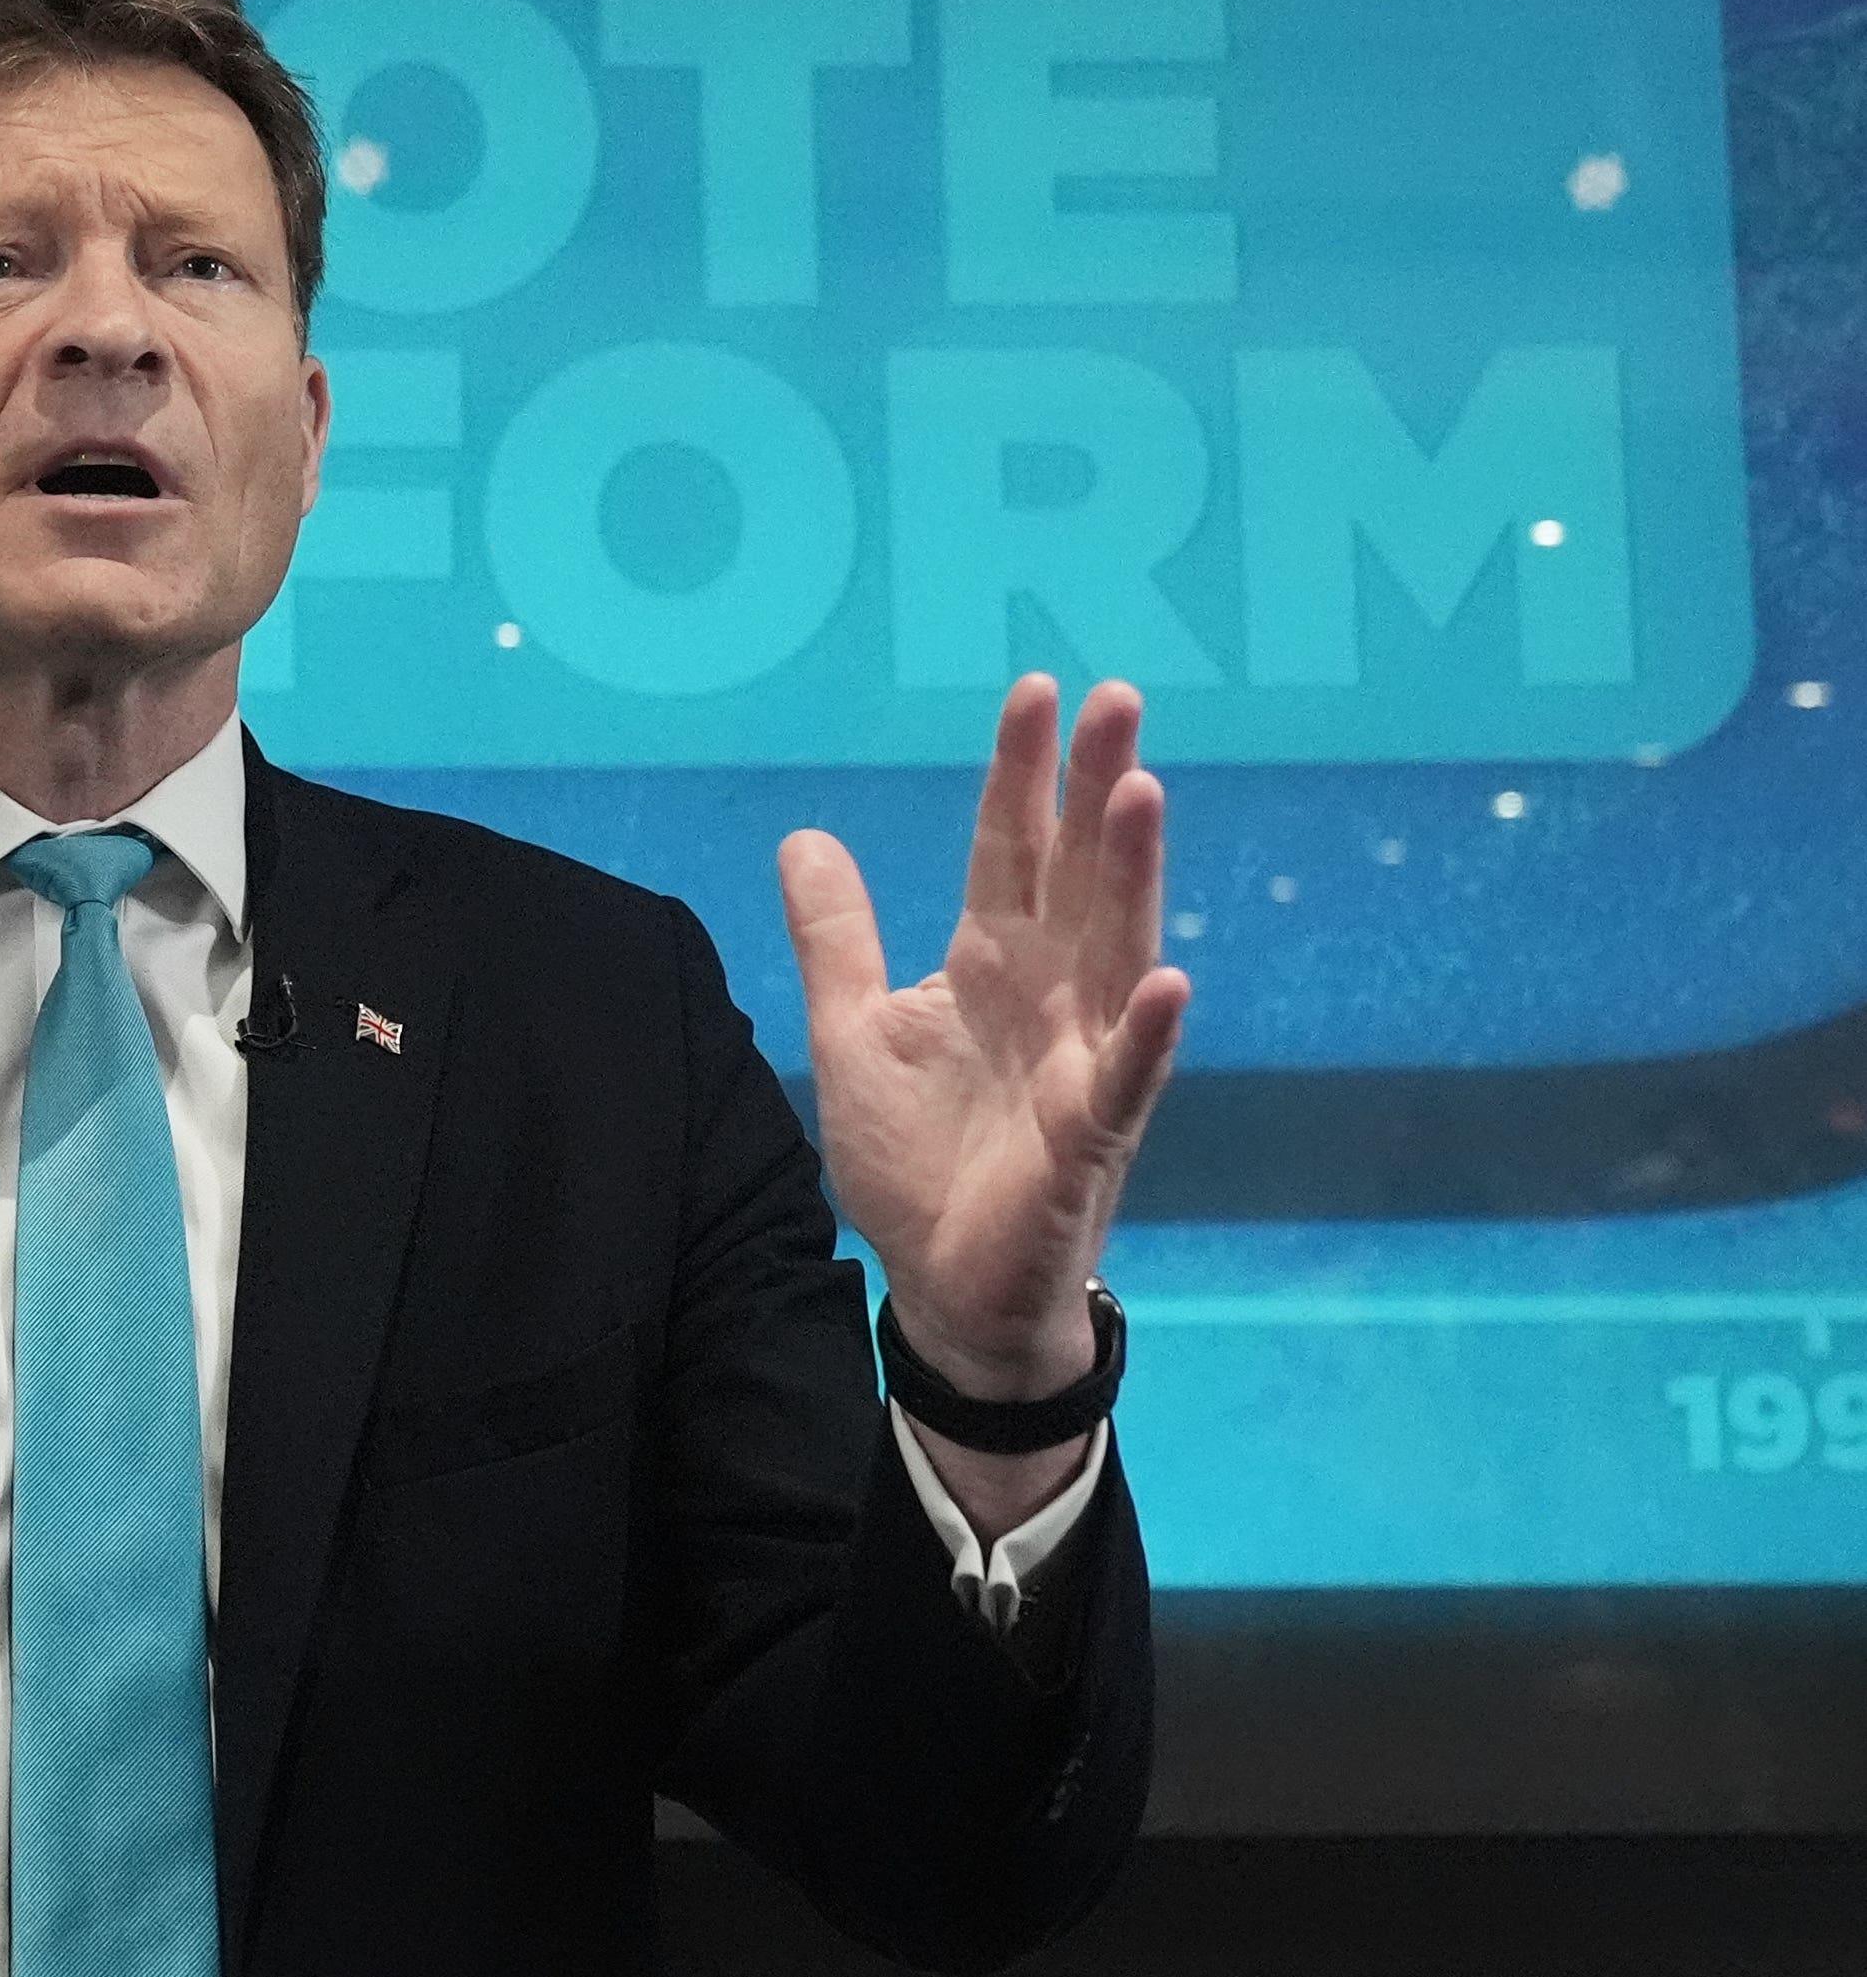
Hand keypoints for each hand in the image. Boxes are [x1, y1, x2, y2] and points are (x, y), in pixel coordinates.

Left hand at [776, 676, 1188, 1405]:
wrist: (942, 1287)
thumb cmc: (917, 1160)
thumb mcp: (853, 1032)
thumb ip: (837, 937)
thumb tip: (804, 835)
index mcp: (991, 965)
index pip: (1007, 850)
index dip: (1019, 775)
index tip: (1036, 690)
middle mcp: (1049, 997)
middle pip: (1076, 876)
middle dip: (1094, 790)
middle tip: (1117, 699)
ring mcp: (1079, 1061)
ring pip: (1115, 952)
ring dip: (1131, 877)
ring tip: (1141, 793)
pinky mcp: (1089, 1137)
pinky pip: (1125, 1077)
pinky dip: (1145, 1033)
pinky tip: (1171, 982)